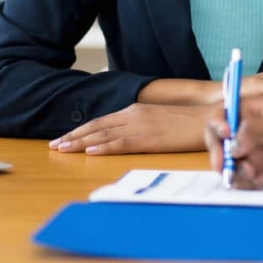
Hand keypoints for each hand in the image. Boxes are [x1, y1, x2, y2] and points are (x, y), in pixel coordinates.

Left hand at [49, 103, 217, 154]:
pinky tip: (91, 152)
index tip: (63, 138)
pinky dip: (106, 147)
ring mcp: (141, 126)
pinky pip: (123, 143)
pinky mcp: (151, 138)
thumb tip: (121, 134)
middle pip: (97, 126)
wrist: (209, 119)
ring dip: (81, 143)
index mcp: (135, 110)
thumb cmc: (185, 122)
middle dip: (73, 137)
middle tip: (54, 146)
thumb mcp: (157, 119)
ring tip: (63, 149)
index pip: (100, 121)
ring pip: (104, 135)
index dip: (79, 130)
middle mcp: (134, 115)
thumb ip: (138, 124)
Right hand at [204, 95, 262, 187]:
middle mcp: (253, 129)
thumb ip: (252, 132)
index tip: (222, 136)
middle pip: (222, 139)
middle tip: (222, 166)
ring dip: (236, 169)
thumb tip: (229, 144)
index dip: (217, 123)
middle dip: (219, 152)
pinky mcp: (262, 169)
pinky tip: (261, 180)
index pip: (225, 111)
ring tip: (253, 174)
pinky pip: (243, 176)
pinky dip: (247, 180)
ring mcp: (257, 150)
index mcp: (257, 109)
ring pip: (231, 160)